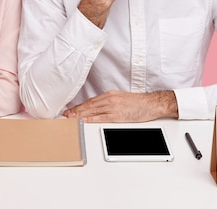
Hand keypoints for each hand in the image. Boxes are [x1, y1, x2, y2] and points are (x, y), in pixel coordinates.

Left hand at [62, 90, 177, 122]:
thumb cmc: (138, 103)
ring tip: (71, 118)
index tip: (71, 110)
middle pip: (89, 105)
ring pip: (93, 111)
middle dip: (76, 110)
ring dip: (80, 115)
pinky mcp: (118, 115)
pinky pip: (101, 117)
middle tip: (66, 114)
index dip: (79, 106)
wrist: (150, 103)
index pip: (91, 101)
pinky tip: (84, 121)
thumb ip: (110, 102)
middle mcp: (110, 99)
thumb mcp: (121, 98)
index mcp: (110, 95)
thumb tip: (99, 108)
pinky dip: (91, 119)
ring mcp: (113, 107)